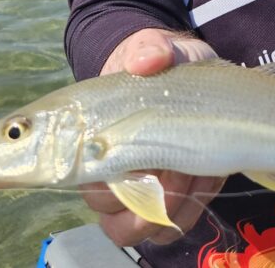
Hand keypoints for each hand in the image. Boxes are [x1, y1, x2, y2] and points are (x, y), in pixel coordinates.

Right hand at [80, 28, 224, 245]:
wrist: (188, 69)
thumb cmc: (161, 59)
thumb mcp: (157, 46)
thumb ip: (150, 48)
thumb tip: (144, 61)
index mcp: (92, 133)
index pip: (68, 172)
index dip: (96, 182)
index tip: (130, 168)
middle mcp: (109, 167)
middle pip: (106, 212)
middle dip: (142, 200)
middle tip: (173, 169)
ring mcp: (141, 185)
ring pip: (136, 228)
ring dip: (168, 208)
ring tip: (191, 172)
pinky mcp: (173, 195)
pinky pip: (171, 225)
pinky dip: (191, 207)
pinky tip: (206, 175)